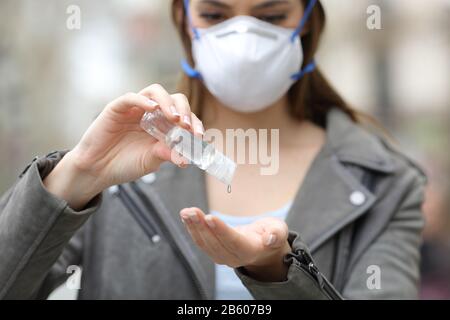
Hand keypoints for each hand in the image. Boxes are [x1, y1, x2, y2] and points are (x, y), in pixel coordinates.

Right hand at [44, 84, 203, 209]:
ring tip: (174, 118)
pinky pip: (132, 98)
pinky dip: (144, 101)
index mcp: (163, 125)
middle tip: (186, 125)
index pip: (184, 116)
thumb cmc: (125, 164)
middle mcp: (151, 113)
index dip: (194, 123)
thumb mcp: (152, 161)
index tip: (199, 136)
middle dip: (185, 110)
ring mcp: (135, 109)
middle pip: (174, 99)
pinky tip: (153, 109)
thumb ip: (168, 155)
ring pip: (156, 92)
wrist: (98, 170)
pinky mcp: (118, 108)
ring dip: (168, 103)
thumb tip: (188, 158)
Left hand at [180, 207, 291, 281]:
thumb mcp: (279, 230)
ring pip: (205, 244)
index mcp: (251, 251)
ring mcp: (223, 257)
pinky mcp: (214, 252)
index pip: (233, 241)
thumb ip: (277, 234)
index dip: (221, 230)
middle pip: (215, 243)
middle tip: (191, 211)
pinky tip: (186, 217)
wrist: (263, 246)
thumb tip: (270, 238)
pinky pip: (201, 242)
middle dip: (201, 226)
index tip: (209, 217)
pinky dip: (192, 229)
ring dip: (193, 227)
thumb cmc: (271, 234)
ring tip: (186, 212)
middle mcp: (234, 258)